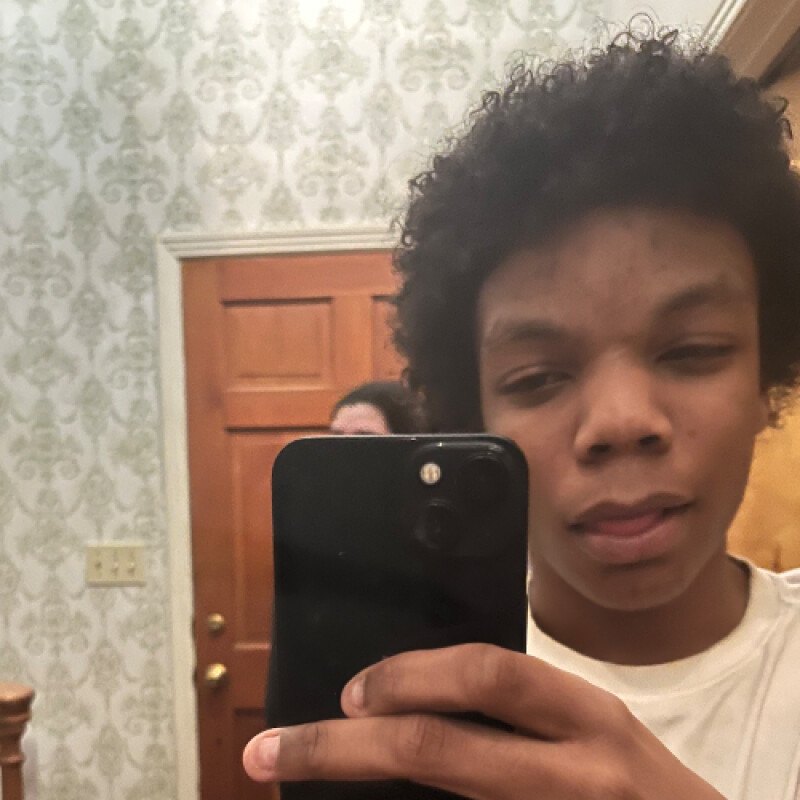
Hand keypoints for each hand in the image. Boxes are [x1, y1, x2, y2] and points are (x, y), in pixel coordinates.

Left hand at [243, 644, 724, 798]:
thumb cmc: (643, 789)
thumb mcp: (595, 731)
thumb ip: (525, 711)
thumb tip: (420, 693)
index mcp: (587, 717)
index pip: (487, 675)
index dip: (410, 676)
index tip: (351, 691)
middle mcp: (575, 773)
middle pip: (438, 750)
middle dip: (340, 748)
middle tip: (274, 750)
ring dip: (361, 797)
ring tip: (299, 777)